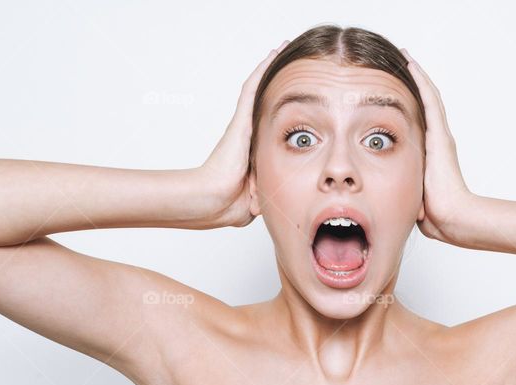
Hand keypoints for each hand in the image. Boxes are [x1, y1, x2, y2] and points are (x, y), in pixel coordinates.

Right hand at [196, 39, 288, 227]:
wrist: (214, 200)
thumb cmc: (231, 203)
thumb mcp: (259, 196)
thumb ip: (269, 191)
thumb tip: (276, 194)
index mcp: (254, 152)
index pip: (273, 125)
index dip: (286, 111)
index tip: (301, 100)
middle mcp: (248, 134)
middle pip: (267, 102)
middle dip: (281, 84)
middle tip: (296, 66)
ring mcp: (243, 125)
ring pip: (260, 89)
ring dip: (272, 69)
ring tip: (285, 50)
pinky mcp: (240, 120)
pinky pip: (253, 88)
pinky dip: (264, 69)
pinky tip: (276, 52)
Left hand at [401, 48, 474, 242]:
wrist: (451, 217)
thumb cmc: (434, 213)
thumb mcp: (411, 193)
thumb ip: (401, 186)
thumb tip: (384, 193)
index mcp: (432, 152)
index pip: (420, 120)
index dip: (410, 103)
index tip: (396, 90)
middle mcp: (438, 139)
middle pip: (426, 103)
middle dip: (414, 83)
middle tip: (402, 63)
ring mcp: (441, 135)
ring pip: (429, 96)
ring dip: (417, 75)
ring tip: (405, 56)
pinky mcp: (440, 134)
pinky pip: (429, 100)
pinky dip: (420, 81)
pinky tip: (410, 64)